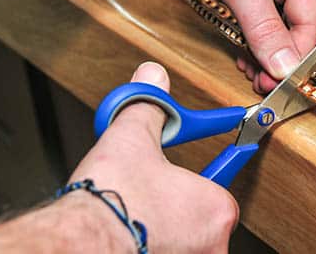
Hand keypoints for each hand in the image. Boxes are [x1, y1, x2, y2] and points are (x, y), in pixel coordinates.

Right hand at [70, 62, 237, 252]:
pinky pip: (171, 250)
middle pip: (204, 212)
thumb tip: (153, 78)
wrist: (79, 242)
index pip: (226, 179)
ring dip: (169, 222)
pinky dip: (157, 241)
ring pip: (187, 237)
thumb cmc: (110, 203)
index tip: (236, 152)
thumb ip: (149, 105)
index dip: (224, 161)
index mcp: (214, 208)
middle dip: (183, 197)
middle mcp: (210, 245)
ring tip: (141, 208)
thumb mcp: (133, 137)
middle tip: (160, 186)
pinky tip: (133, 230)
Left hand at [161, 0, 315, 93]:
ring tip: (254, 75)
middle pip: (295, 28)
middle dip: (281, 57)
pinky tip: (244, 59)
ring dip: (265, 55)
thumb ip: (264, 27)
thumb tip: (284, 63)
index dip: (299, 52)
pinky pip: (253, 27)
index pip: (310, 19)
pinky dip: (250, 46)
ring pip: (274, 31)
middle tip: (267, 82)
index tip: (284, 79)